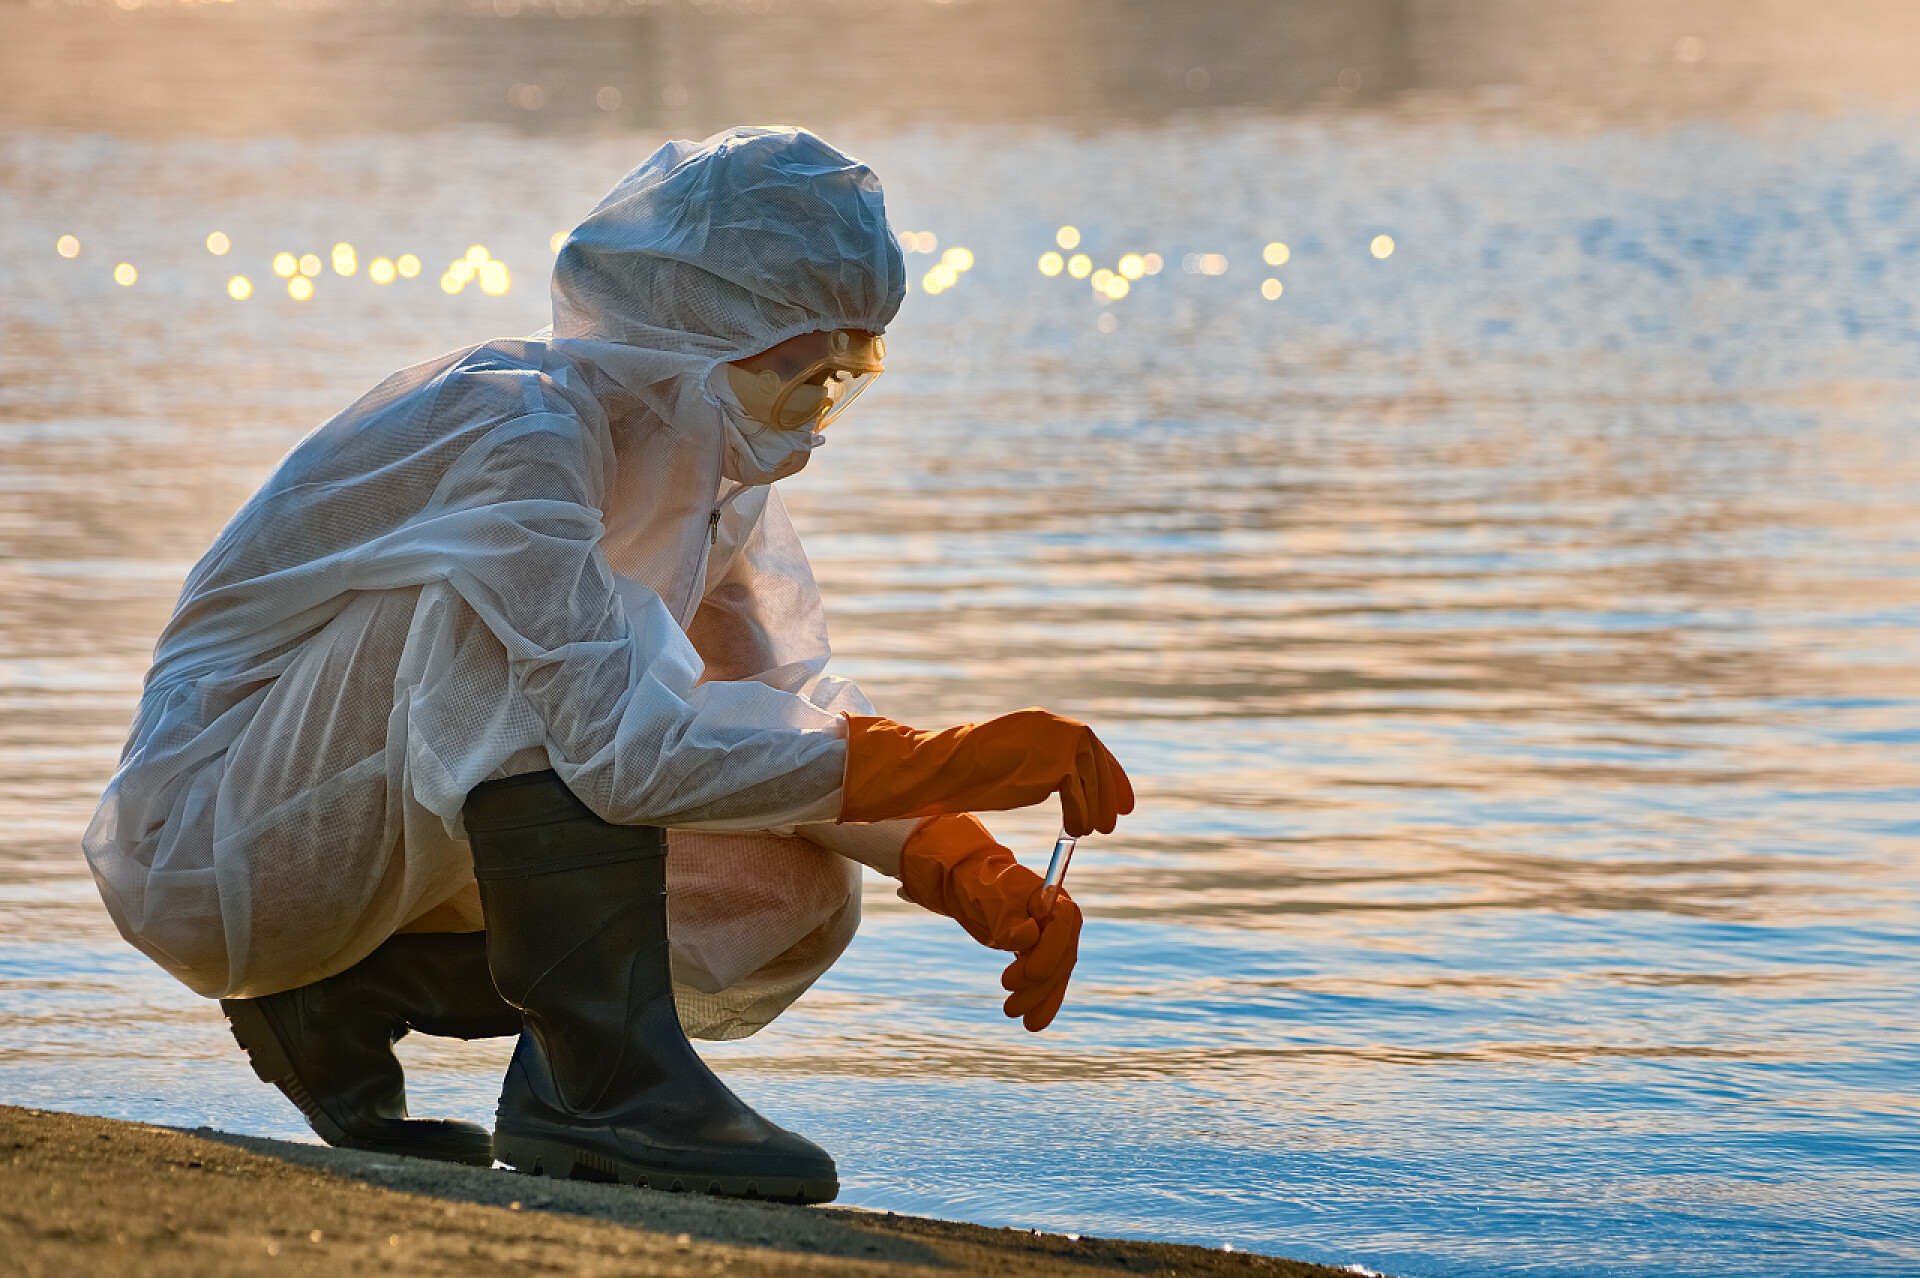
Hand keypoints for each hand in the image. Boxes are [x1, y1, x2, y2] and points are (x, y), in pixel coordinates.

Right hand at [840, 709, 1133, 837]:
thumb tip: (1070, 788)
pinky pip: (1078, 789)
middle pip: (1095, 757)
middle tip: (1113, 821)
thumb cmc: (971, 772)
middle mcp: (1053, 726)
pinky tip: (1076, 830)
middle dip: (1108, 790)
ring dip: (1095, 805)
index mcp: (1043, 724)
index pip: (1088, 745)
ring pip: (1091, 775)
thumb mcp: (1015, 765)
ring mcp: (1056, 739)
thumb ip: (1042, 769)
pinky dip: (1080, 812)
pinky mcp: (1054, 759)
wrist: (947, 767)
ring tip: (1094, 831)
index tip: (1120, 800)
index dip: (1108, 773)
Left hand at [898, 814, 1082, 1031]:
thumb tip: (1027, 937)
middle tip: (1009, 1003)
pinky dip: (1042, 1001)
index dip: (1050, 952)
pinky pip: (1047, 980)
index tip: (1030, 973)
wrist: (971, 886)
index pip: (1061, 926)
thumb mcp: (989, 900)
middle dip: (1039, 984)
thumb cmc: (981, 887)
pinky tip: (1033, 1023)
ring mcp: (1054, 938)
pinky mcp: (1043, 954)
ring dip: (1038, 998)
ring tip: (1011, 1014)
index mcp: (1052, 898)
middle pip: (1061, 955)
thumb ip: (1008, 920)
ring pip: (1055, 973)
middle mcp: (1060, 919)